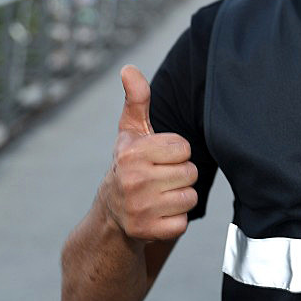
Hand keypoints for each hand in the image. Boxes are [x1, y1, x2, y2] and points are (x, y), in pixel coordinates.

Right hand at [99, 65, 197, 242]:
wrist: (110, 215)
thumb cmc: (129, 164)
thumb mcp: (131, 132)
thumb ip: (136, 99)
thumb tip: (129, 68)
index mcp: (132, 153)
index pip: (183, 147)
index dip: (176, 152)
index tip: (159, 158)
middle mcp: (132, 181)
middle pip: (190, 172)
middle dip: (180, 175)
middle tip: (160, 178)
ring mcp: (139, 209)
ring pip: (189, 197)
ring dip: (180, 197)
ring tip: (159, 195)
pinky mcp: (148, 232)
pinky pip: (183, 223)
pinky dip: (175, 220)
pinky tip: (158, 214)